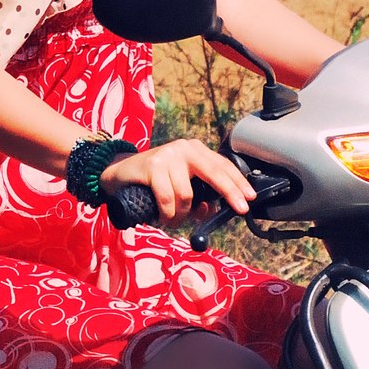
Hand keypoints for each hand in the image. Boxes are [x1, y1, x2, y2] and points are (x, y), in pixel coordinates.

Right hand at [99, 140, 253, 224]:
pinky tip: (162, 218)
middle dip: (230, 192)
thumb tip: (211, 210)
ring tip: (171, 220)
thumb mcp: (179, 189)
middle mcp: (184, 148)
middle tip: (240, 209)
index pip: (222, 165)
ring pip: (187, 195)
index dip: (238, 182)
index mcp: (195, 151)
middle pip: (214, 172)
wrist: (118, 174)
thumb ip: (197, 198)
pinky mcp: (152, 166)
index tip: (250, 198)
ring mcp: (168, 155)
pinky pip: (168, 199)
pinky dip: (167, 214)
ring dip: (181, 215)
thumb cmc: (153, 183)